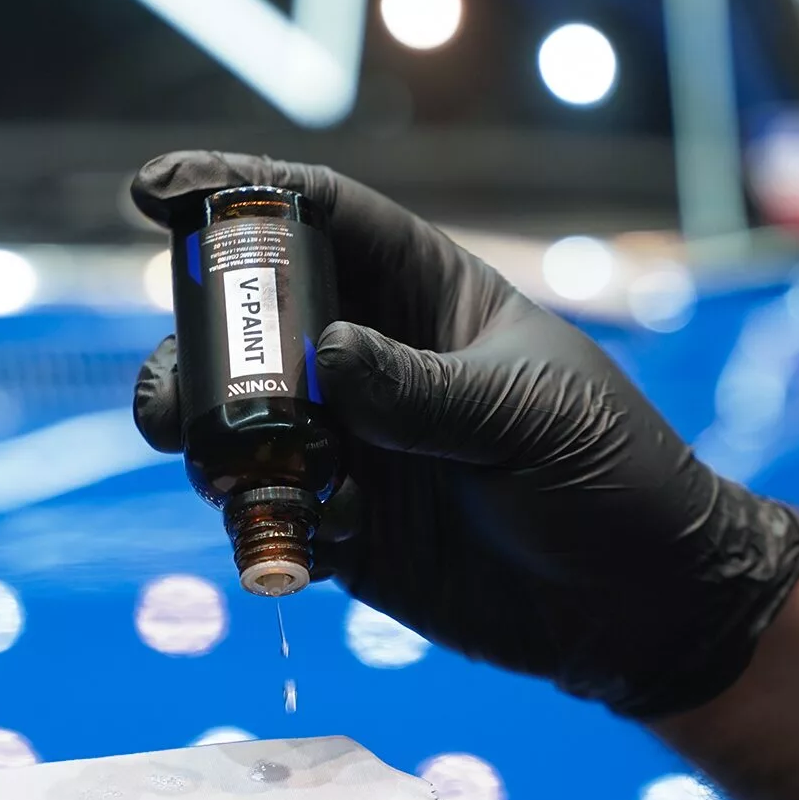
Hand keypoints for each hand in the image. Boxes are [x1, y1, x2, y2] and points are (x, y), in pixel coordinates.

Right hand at [131, 152, 798, 716]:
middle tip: (171, 382)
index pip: (322, 217)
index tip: (156, 188)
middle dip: (193, 340)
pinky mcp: (345, 534)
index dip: (237, 191)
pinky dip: (253, 524)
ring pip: (238, 421)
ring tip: (211, 465)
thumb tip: (323, 360)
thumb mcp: (528, 418)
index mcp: (428, 298)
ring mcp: (355, 449)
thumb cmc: (613, 481)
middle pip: (251, 323)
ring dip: (204, 436)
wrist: (642, 611)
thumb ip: (424, 390)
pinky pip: (267, 515)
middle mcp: (376, 364)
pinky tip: (286, 544)